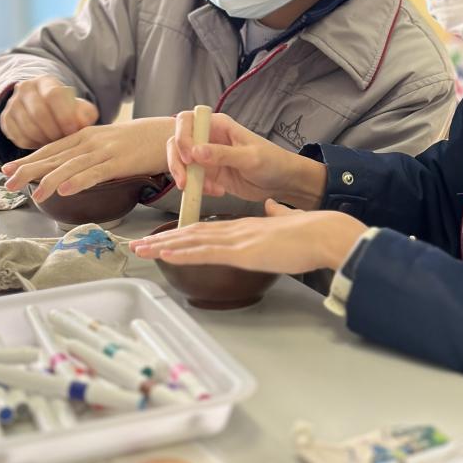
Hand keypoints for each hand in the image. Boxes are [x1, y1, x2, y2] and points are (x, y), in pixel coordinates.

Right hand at [0, 77, 97, 150]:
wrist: (43, 107)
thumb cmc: (67, 109)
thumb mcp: (80, 108)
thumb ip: (85, 114)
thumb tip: (82, 123)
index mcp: (46, 81)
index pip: (54, 94)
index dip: (64, 115)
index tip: (73, 131)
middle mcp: (26, 88)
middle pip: (39, 113)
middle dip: (55, 131)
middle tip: (65, 142)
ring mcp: (13, 103)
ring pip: (28, 127)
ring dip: (45, 140)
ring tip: (57, 144)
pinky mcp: (6, 119)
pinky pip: (19, 138)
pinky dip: (34, 145)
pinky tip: (44, 144)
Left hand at [1, 117, 174, 200]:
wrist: (169, 132)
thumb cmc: (139, 141)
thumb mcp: (109, 143)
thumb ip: (89, 152)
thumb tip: (69, 169)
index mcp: (86, 136)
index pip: (51, 148)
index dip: (29, 159)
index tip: (8, 169)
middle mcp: (91, 141)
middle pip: (55, 157)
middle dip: (29, 170)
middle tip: (7, 182)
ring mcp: (105, 150)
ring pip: (71, 166)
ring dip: (49, 180)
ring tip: (34, 194)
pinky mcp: (120, 161)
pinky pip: (95, 173)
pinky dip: (78, 182)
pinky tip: (63, 191)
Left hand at [132, 199, 364, 274]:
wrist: (324, 232)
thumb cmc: (312, 233)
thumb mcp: (288, 222)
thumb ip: (277, 215)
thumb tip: (272, 207)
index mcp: (245, 227)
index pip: (206, 230)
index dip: (182, 234)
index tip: (164, 239)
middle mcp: (236, 230)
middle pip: (191, 233)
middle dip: (162, 240)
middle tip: (138, 245)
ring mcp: (237, 239)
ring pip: (191, 241)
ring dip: (163, 246)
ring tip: (140, 250)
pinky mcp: (242, 251)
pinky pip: (205, 252)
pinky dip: (182, 253)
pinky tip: (165, 254)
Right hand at [167, 111, 325, 209]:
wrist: (282, 182)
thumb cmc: (272, 162)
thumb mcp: (250, 158)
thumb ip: (223, 154)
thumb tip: (196, 152)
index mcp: (219, 125)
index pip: (187, 121)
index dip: (182, 137)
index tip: (189, 157)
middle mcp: (209, 138)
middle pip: (177, 142)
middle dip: (177, 162)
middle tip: (185, 181)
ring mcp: (206, 156)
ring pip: (180, 162)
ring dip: (184, 177)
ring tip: (202, 189)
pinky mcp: (209, 174)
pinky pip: (191, 179)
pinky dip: (197, 188)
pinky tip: (217, 192)